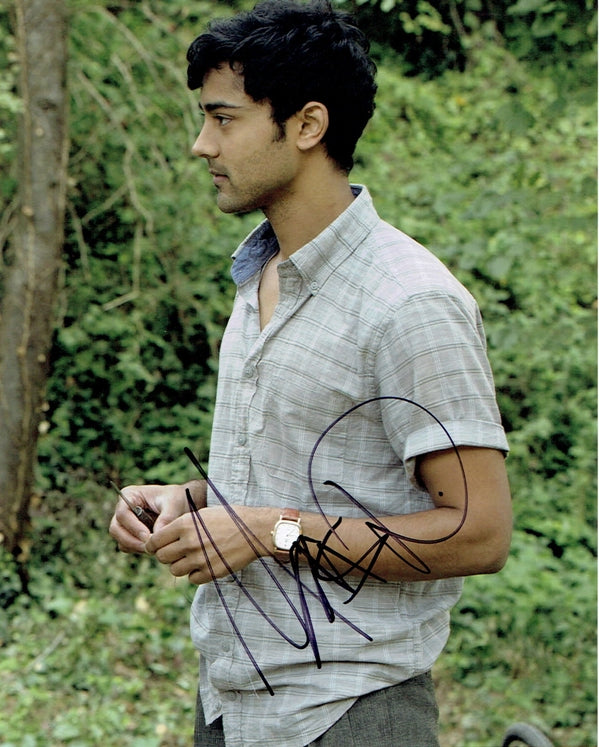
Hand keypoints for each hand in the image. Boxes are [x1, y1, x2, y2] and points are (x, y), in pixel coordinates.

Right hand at [109, 481, 206, 553]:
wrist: (182, 504)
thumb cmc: (176, 499)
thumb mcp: (173, 505)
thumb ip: (165, 519)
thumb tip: (156, 536)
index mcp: (130, 495)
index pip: (123, 514)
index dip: (133, 527)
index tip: (147, 537)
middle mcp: (123, 508)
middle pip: (115, 529)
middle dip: (131, 540)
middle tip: (149, 547)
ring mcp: (125, 523)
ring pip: (120, 540)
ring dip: (135, 547)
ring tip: (153, 548)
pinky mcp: (130, 534)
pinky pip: (127, 546)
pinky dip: (138, 549)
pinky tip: (153, 547)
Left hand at [145, 505, 277, 584]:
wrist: (254, 530)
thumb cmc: (229, 518)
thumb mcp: (202, 514)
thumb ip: (181, 526)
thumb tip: (162, 538)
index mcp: (184, 524)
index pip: (154, 541)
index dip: (153, 545)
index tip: (156, 547)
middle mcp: (189, 542)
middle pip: (162, 557)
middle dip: (166, 555)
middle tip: (175, 552)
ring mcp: (199, 559)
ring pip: (174, 570)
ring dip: (180, 565)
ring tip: (191, 557)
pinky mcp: (211, 572)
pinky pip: (192, 579)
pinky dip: (195, 573)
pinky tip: (204, 563)